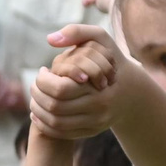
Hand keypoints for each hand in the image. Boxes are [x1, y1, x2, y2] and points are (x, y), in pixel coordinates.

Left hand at [29, 25, 127, 140]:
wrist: (131, 90)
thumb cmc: (111, 60)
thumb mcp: (99, 39)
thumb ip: (76, 32)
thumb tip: (50, 39)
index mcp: (99, 87)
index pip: (59, 88)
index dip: (43, 81)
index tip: (42, 71)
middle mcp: (99, 108)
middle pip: (54, 107)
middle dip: (37, 95)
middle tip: (34, 85)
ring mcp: (96, 123)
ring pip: (55, 123)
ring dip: (37, 110)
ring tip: (34, 97)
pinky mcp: (91, 132)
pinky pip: (61, 133)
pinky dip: (44, 124)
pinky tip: (38, 113)